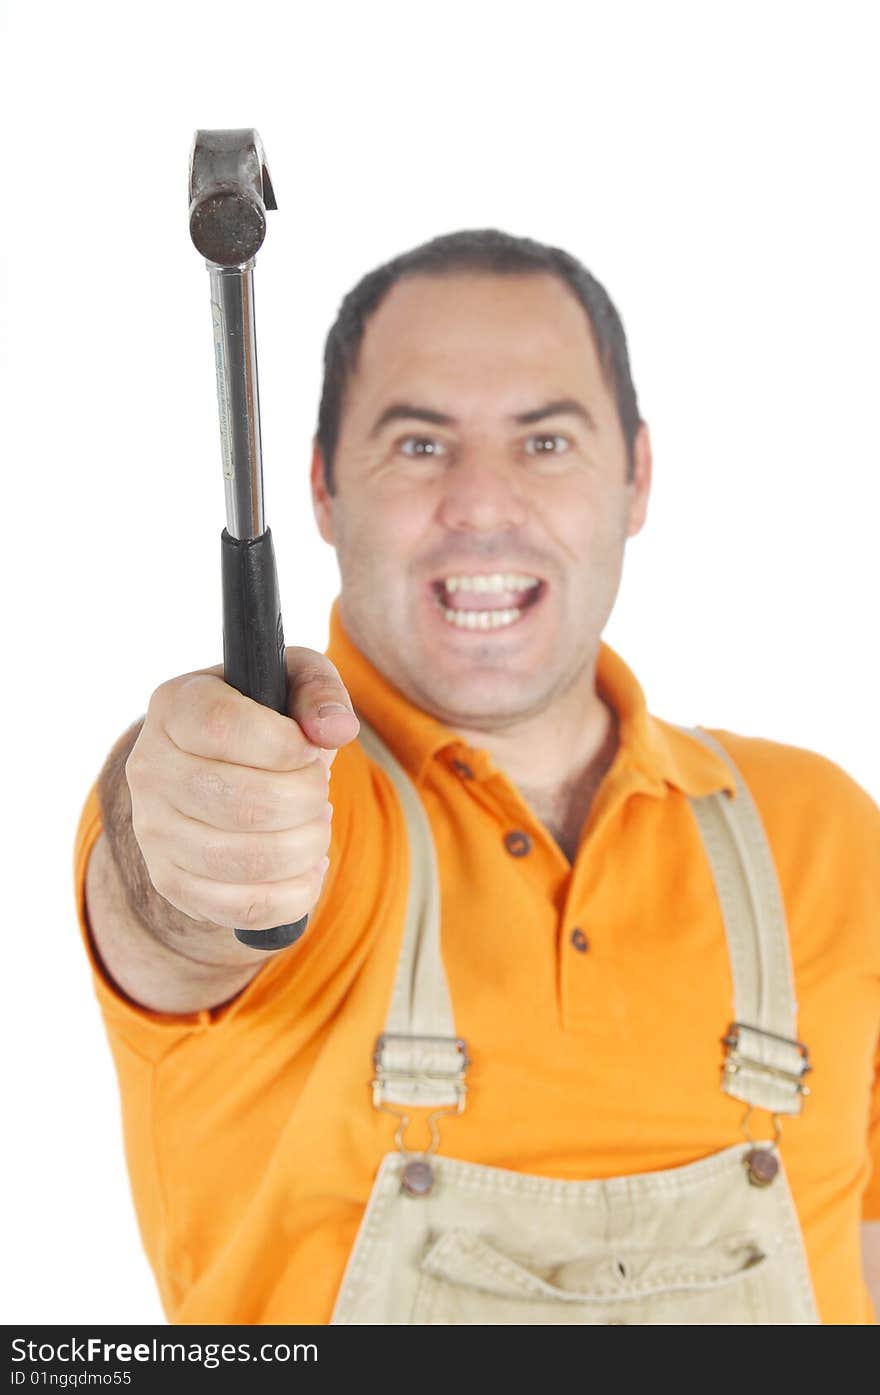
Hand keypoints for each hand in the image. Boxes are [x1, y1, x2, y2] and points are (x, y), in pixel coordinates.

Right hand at [125, 647, 358, 933]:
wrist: (212, 767)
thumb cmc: (263, 718)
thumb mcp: (293, 682)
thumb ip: (320, 691)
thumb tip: (336, 730)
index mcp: (175, 707)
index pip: (225, 728)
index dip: (288, 745)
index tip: (310, 748)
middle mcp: (150, 768)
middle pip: (246, 804)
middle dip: (308, 800)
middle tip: (318, 790)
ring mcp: (153, 831)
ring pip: (250, 862)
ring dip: (308, 846)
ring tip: (315, 824)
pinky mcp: (170, 882)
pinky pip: (246, 908)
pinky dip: (296, 893)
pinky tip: (308, 866)